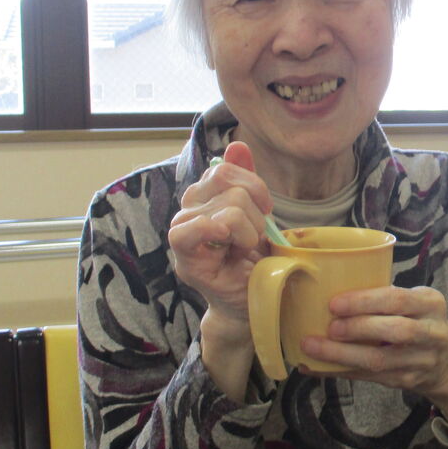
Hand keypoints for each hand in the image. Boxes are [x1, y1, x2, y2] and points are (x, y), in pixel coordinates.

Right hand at [168, 142, 272, 399]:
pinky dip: (226, 234)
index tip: (264, 211)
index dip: (253, 186)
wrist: (254, 303)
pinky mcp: (185, 259)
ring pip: (228, 206)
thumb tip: (238, 145)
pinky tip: (234, 250)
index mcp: (203, 197)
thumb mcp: (256, 214)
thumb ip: (245, 180)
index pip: (224, 168)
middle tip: (253, 239)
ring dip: (249, 232)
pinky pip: (196, 228)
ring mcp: (182, 233)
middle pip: (229, 184)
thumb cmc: (254, 260)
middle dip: (255, 213)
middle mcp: (187, 210)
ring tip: (245, 250)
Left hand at [300, 286, 447, 431]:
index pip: (398, 299)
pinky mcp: (406, 381)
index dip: (365, 301)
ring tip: (314, 347)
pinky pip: (369, 377)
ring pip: (380, 360)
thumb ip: (386, 297)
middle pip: (395, 331)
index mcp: (430, 303)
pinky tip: (319, 366)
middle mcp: (431, 332)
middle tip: (329, 327)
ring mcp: (420, 361)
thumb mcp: (416, 303)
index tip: (335, 303)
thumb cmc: (420, 322)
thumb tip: (328, 289)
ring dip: (343, 354)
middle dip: (357, 328)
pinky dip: (341, 370)